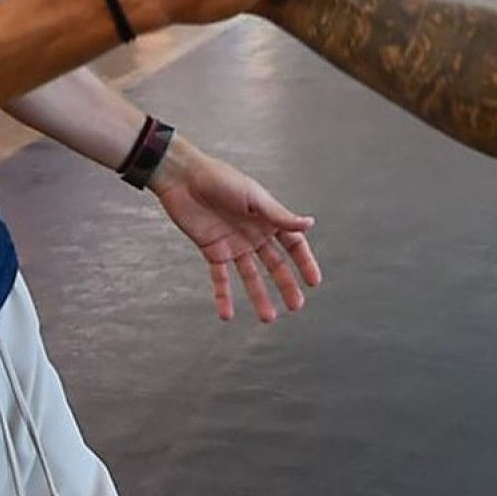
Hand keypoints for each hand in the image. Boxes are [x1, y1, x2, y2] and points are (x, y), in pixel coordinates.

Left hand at [151, 140, 320, 321]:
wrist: (183, 177)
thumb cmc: (221, 179)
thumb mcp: (254, 198)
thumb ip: (279, 216)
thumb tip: (310, 223)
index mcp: (268, 218)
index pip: (293, 244)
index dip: (304, 262)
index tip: (313, 283)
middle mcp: (254, 233)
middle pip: (275, 264)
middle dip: (285, 285)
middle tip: (295, 307)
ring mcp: (234, 244)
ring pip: (250, 276)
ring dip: (259, 296)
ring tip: (268, 317)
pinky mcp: (212, 250)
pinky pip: (220, 277)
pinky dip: (223, 296)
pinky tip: (226, 315)